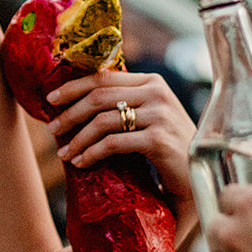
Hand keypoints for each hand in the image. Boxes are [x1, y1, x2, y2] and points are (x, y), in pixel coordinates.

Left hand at [47, 70, 196, 230]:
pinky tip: (81, 163)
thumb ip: (122, 104)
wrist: (200, 176)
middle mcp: (157, 92)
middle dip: (70, 114)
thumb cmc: (168, 148)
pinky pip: (113, 143)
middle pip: (99, 96)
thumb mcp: (146, 117)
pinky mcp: (159, 139)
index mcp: (151, 82)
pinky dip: (91, 153)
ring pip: (103, 120)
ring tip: (64, 153)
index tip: (51, 99)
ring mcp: (160, 115)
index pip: (103, 76)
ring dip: (77, 138)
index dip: (73, 86)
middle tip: (53, 130)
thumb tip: (74, 102)